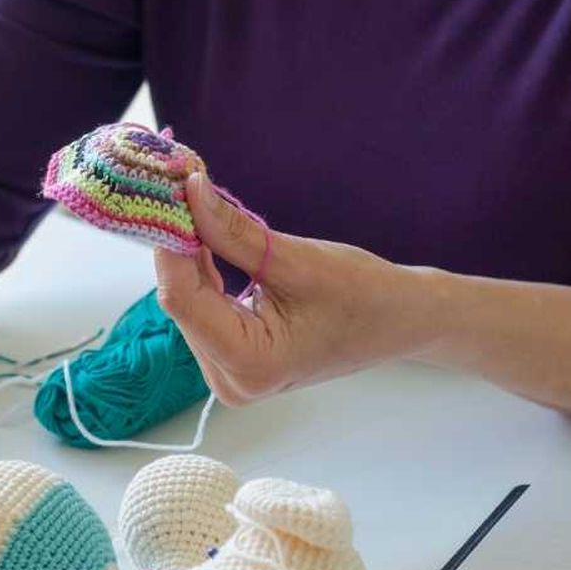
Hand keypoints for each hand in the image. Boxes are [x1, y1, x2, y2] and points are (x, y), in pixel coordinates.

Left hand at [154, 172, 435, 404]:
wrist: (402, 322)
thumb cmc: (365, 296)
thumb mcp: (297, 259)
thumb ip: (234, 231)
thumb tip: (190, 192)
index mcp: (249, 364)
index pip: (182, 300)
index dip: (170, 244)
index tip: (168, 194)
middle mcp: (230, 381)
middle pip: (182, 303)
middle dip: (179, 245)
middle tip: (179, 188)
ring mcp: (229, 373)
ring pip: (188, 303)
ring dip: (188, 254)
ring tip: (193, 204)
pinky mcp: (232, 358)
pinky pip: (203, 308)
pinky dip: (203, 270)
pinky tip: (205, 235)